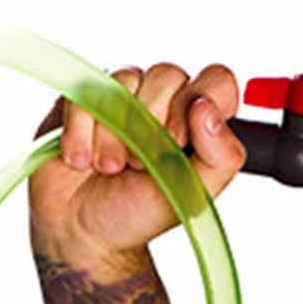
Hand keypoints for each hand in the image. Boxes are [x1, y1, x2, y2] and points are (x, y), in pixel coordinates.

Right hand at [28, 63, 245, 275]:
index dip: (200, 103)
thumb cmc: (139, 211)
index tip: (180, 141)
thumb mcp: (193, 196)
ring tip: (110, 168)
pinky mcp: (81, 98)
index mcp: (196, 117)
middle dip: (152, 127)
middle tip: (141, 164)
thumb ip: (221, 156)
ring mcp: (120, 94)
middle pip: (168, 74)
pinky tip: (81, 160)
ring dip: (114, 135)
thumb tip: (207, 108)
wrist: (84, 229)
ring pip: (125, 80)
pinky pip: (84, 93)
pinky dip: (81, 134)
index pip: (217, 80)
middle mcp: (161, 98)